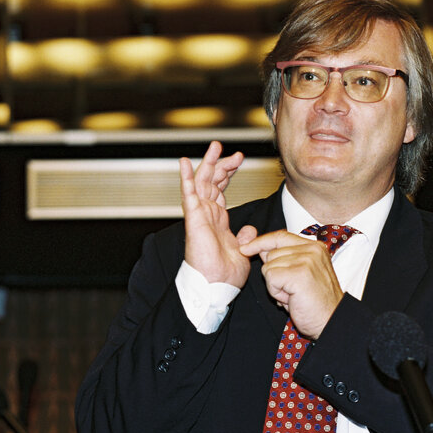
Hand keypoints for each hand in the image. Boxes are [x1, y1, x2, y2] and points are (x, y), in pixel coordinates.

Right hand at [180, 141, 255, 286]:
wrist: (215, 286)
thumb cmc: (224, 274)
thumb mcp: (242, 251)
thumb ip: (245, 237)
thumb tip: (248, 229)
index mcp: (217, 220)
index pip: (220, 190)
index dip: (228, 173)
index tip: (239, 160)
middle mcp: (207, 215)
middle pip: (212, 182)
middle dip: (222, 164)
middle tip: (234, 152)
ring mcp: (199, 215)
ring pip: (202, 182)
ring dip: (208, 163)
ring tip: (215, 147)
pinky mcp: (193, 218)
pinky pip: (188, 194)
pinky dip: (185, 177)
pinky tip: (184, 162)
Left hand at [240, 230, 342, 338]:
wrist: (332, 321)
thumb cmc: (317, 303)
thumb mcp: (302, 274)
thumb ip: (285, 259)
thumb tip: (261, 249)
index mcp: (314, 247)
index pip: (280, 236)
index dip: (261, 242)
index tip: (245, 248)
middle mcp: (311, 250)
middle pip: (271, 253)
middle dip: (274, 274)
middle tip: (292, 290)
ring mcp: (306, 260)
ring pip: (269, 266)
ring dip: (275, 285)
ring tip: (294, 294)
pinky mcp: (299, 273)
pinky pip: (270, 277)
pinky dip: (276, 292)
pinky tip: (291, 298)